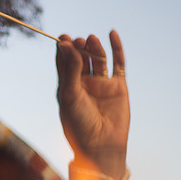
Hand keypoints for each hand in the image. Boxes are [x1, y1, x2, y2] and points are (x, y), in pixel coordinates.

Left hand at [56, 30, 128, 179]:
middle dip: (79, 48)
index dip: (63, 48)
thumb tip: (64, 44)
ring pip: (98, 59)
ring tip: (90, 39)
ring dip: (94, 48)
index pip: (64, 62)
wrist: (101, 145)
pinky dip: (116, 48)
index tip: (62, 38)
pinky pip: (118, 64)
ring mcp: (102, 84)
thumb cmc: (79, 124)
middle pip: (81, 58)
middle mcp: (84, 83)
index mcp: (67, 86)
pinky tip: (111, 33)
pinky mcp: (118, 87)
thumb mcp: (70, 95)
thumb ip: (69, 70)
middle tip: (77, 41)